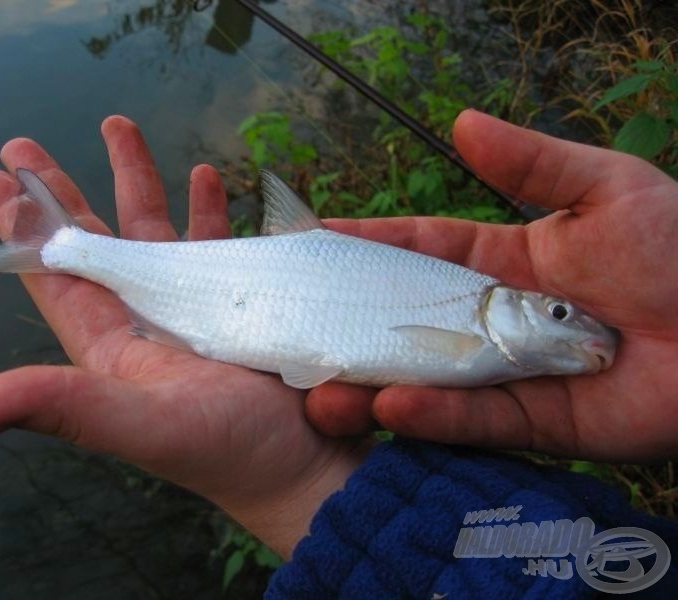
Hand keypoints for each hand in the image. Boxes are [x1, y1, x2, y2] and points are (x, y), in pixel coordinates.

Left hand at [0, 116, 372, 557]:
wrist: (307, 466)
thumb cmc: (230, 449)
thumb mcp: (143, 427)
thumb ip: (65, 407)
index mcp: (112, 345)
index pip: (56, 277)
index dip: (23, 230)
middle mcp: (145, 322)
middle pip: (95, 245)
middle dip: (62, 193)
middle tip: (24, 145)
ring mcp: (193, 310)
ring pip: (155, 234)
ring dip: (136, 181)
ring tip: (119, 126)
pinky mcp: (240, 304)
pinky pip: (216, 245)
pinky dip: (208, 209)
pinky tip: (209, 175)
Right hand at [308, 109, 677, 461]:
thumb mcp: (605, 187)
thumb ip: (531, 162)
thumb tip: (461, 120)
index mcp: (503, 261)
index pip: (418, 249)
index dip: (366, 244)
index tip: (314, 240)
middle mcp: (493, 319)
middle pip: (408, 321)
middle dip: (351, 322)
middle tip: (295, 322)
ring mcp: (509, 373)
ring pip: (429, 378)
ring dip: (374, 381)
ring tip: (322, 386)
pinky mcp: (535, 423)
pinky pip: (476, 419)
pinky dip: (434, 413)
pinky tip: (391, 405)